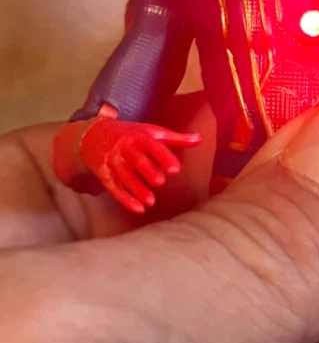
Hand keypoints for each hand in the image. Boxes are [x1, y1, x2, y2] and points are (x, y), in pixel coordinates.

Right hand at [53, 115, 201, 213]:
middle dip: (147, 171)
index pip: (152, 146)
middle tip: (160, 182)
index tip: (176, 170)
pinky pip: (113, 188)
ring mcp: (113, 161)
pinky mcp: (104, 174)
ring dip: (136, 189)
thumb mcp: (151, 132)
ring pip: (124, 176)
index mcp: (139, 136)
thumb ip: (176, 138)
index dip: (164, 157)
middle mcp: (124, 148)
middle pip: (136, 161)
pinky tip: (138, 209)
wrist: (94, 136)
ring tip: (151, 202)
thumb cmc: (130, 135)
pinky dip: (125, 199)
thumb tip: (200, 139)